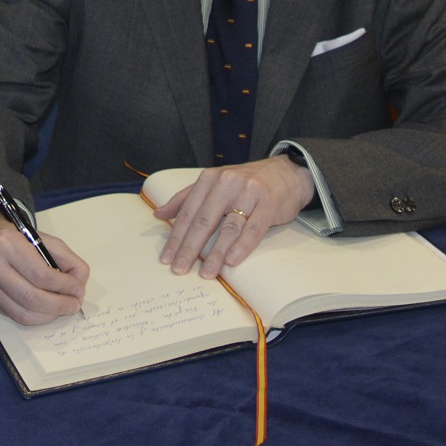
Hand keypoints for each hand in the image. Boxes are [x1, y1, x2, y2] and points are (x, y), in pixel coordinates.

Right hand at [0, 209, 88, 325]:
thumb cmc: (13, 236)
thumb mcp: (40, 237)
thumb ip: (64, 257)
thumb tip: (79, 282)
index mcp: (7, 244)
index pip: (41, 274)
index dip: (64, 286)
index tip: (79, 289)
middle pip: (32, 298)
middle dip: (60, 305)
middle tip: (75, 303)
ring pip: (23, 313)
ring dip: (50, 315)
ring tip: (64, 308)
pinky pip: (16, 316)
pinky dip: (37, 317)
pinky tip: (48, 311)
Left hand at [154, 155, 314, 279]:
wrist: (287, 173)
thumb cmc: (246, 182)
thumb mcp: (214, 183)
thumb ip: (186, 198)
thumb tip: (159, 214)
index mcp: (209, 179)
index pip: (188, 212)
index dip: (176, 237)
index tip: (166, 258)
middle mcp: (226, 183)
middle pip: (204, 220)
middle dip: (190, 248)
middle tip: (179, 269)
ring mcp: (248, 193)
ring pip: (228, 227)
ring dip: (215, 253)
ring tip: (206, 273)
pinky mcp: (268, 204)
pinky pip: (253, 228)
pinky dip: (242, 246)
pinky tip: (232, 261)